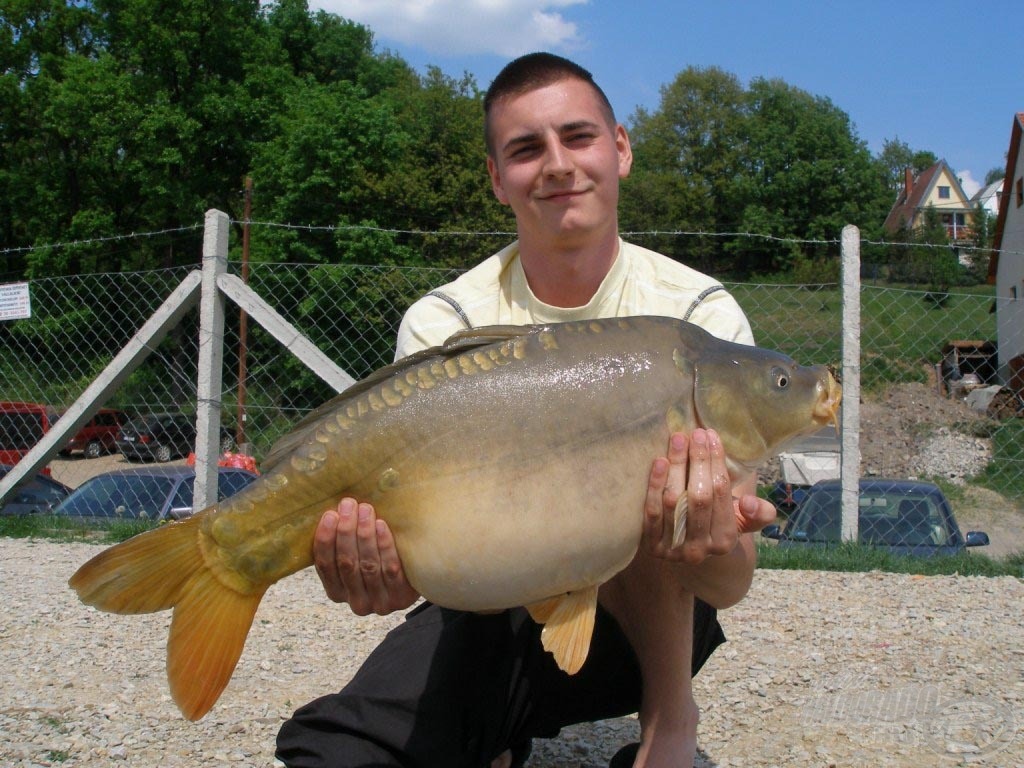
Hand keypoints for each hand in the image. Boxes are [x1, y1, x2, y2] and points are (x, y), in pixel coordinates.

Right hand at [313, 498, 419, 615]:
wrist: (419, 577)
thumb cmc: (379, 560)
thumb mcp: (356, 557)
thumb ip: (342, 543)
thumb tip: (333, 509)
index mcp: (337, 592)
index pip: (325, 566)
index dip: (325, 539)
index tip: (329, 514)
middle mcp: (356, 602)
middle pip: (347, 564)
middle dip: (346, 531)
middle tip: (349, 505)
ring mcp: (379, 602)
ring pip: (368, 565)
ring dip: (365, 535)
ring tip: (365, 510)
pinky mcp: (400, 597)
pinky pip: (390, 568)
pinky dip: (384, 545)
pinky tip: (381, 525)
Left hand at [642, 430, 775, 564]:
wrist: (684, 546)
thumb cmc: (715, 522)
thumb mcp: (743, 520)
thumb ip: (758, 513)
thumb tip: (750, 503)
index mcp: (725, 540)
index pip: (721, 493)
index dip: (717, 462)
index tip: (711, 435)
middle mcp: (699, 549)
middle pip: (699, 497)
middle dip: (698, 461)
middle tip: (695, 433)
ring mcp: (672, 548)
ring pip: (674, 501)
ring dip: (676, 467)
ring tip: (678, 439)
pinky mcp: (650, 543)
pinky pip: (652, 511)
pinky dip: (655, 485)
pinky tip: (660, 461)